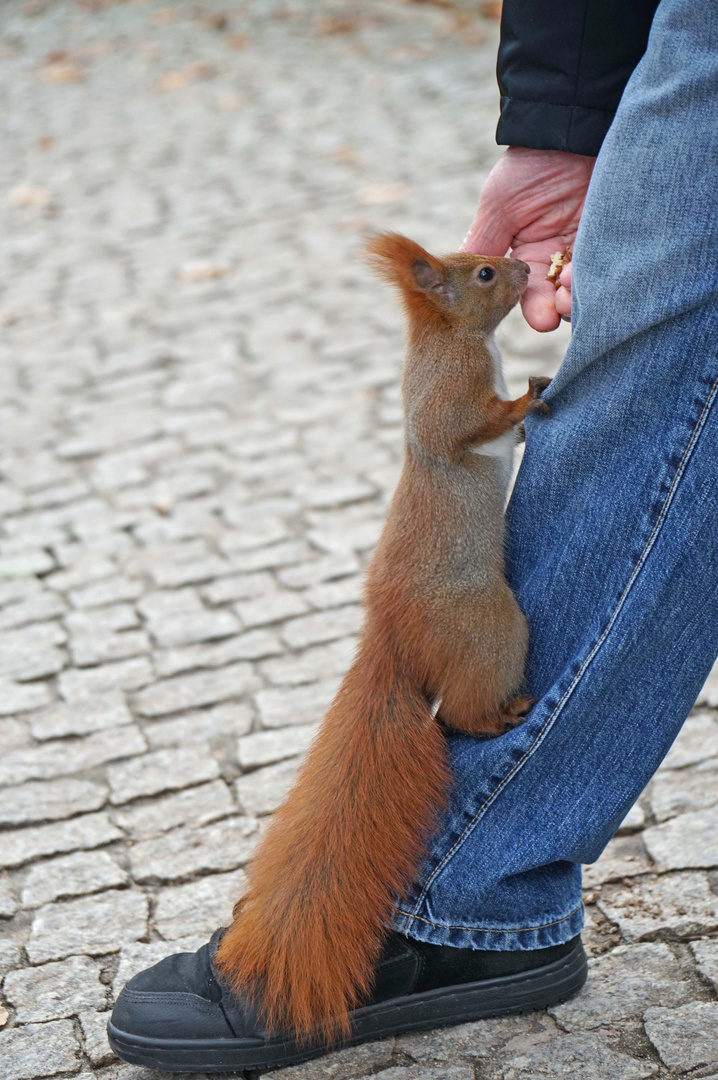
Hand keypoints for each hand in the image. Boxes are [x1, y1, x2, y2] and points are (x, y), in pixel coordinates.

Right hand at [462, 147, 594, 330]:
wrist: (569, 132)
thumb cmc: (528, 167)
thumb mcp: (497, 206)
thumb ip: (481, 246)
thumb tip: (447, 285)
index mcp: (524, 259)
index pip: (527, 299)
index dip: (535, 312)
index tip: (540, 318)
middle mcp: (554, 261)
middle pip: (557, 302)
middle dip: (557, 312)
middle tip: (557, 307)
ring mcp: (583, 251)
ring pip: (583, 291)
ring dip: (578, 298)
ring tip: (571, 284)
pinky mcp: (610, 240)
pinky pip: (607, 269)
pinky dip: (600, 277)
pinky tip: (587, 268)